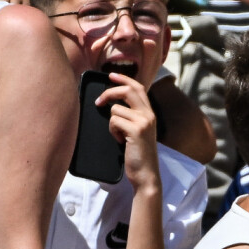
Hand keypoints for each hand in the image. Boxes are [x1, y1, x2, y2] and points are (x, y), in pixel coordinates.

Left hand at [96, 72, 159, 191]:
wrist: (146, 173)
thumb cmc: (137, 154)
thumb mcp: (138, 131)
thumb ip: (132, 117)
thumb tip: (114, 104)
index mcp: (149, 113)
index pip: (138, 87)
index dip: (124, 79)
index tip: (111, 75)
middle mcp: (149, 114)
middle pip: (128, 91)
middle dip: (110, 92)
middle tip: (98, 101)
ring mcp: (144, 121)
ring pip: (116, 109)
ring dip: (111, 123)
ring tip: (118, 136)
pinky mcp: (136, 130)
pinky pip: (114, 121)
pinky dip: (113, 131)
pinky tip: (121, 141)